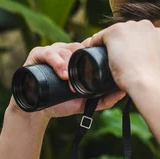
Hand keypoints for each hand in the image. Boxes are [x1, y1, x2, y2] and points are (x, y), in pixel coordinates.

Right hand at [8, 41, 125, 119]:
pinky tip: (60, 72)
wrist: (38, 111)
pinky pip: (46, 53)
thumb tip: (123, 93)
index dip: (95, 51)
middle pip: (77, 47)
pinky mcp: (37, 55)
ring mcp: (51, 52)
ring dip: (67, 62)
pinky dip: (55, 61)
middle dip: (81, 60)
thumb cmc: (62, 103)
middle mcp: (64, 51)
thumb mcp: (86, 102)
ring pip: (63, 49)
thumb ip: (104, 99)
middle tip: (86, 74)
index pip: (88, 47)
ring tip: (69, 77)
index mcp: (76, 58)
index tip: (101, 61)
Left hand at [82, 20, 159, 92]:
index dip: (133, 49)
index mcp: (159, 33)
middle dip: (122, 45)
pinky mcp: (115, 31)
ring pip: (113, 35)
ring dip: (109, 46)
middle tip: (117, 62)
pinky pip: (99, 37)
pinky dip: (94, 46)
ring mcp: (130, 27)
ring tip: (105, 61)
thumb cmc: (155, 81)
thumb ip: (157, 60)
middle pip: (127, 34)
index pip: (140, 37)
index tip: (129, 60)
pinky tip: (93, 56)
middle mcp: (145, 25)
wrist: (148, 82)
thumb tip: (151, 64)